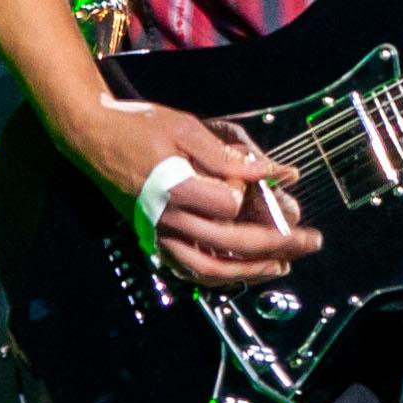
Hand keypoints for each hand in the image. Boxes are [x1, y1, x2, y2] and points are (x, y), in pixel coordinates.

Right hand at [57, 94, 318, 287]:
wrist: (90, 138)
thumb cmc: (138, 126)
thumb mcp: (186, 128)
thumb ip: (230, 156)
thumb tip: (276, 173)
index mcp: (174, 189)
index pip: (229, 206)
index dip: (251, 194)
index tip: (260, 180)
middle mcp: (166, 220)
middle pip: (230, 243)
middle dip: (278, 244)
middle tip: (312, 241)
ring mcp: (158, 236)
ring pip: (211, 269)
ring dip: (252, 271)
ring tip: (284, 266)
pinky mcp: (153, 242)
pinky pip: (190, 270)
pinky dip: (221, 276)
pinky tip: (245, 271)